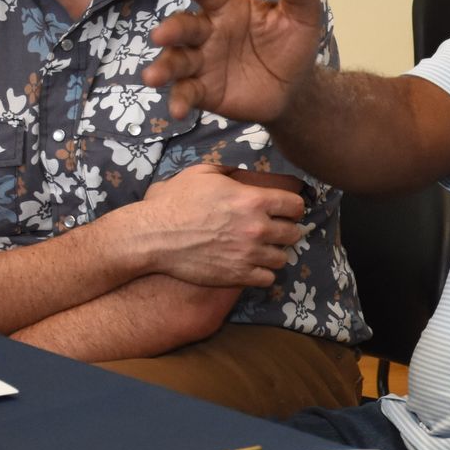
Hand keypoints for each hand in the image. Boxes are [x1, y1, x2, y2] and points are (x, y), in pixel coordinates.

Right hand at [135, 164, 307, 287]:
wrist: (153, 235)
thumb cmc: (175, 202)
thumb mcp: (202, 173)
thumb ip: (229, 170)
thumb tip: (241, 171)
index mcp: (254, 200)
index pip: (295, 206)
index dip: (292, 208)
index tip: (284, 211)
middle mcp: (257, 228)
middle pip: (294, 233)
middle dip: (284, 231)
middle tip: (272, 232)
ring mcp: (249, 254)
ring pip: (283, 258)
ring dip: (274, 254)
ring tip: (261, 250)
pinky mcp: (238, 275)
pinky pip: (268, 279)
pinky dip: (263, 274)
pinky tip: (251, 266)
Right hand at [142, 0, 325, 121]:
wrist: (295, 88)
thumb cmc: (292, 44)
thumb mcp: (302, 15)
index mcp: (227, 6)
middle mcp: (208, 31)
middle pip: (183, 26)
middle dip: (171, 30)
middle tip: (161, 35)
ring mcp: (202, 61)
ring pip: (176, 60)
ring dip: (163, 67)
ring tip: (151, 77)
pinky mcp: (203, 90)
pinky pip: (186, 92)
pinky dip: (179, 100)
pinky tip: (176, 111)